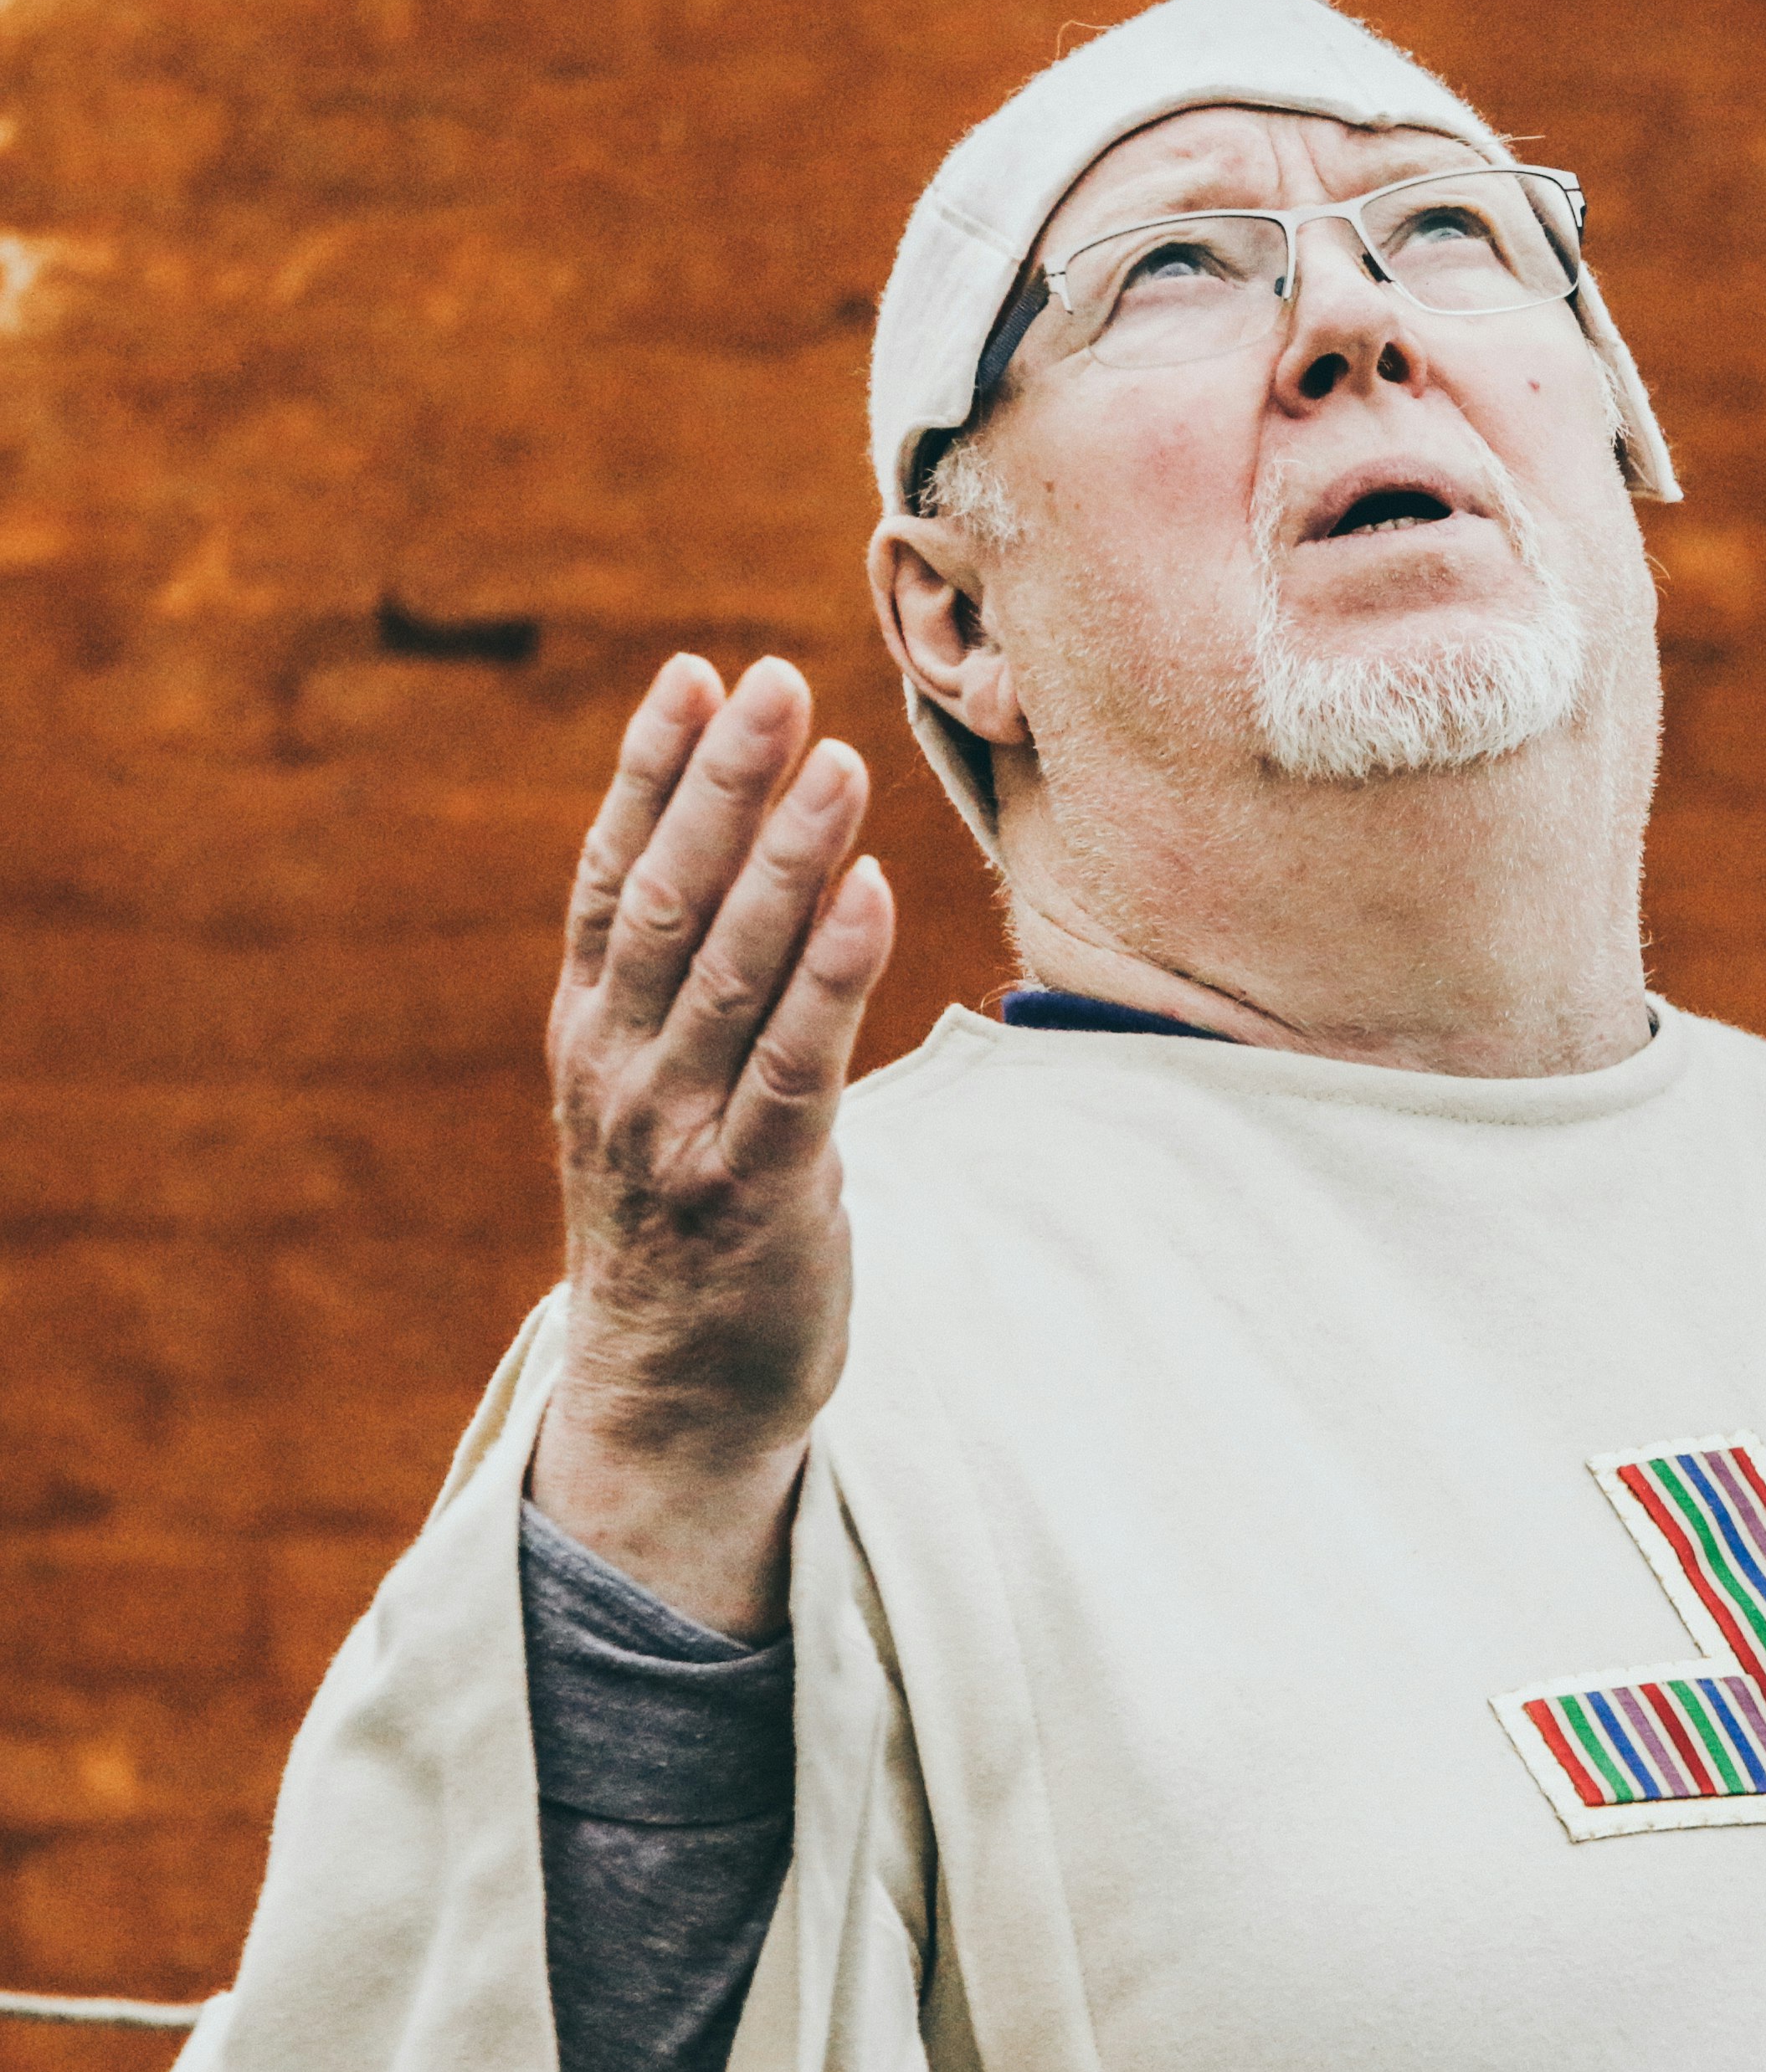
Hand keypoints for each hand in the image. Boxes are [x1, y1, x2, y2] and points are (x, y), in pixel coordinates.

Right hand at [530, 656, 895, 1638]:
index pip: (614, 877)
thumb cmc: (685, 1222)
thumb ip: (680, 989)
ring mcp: (682, 1132)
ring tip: (834, 759)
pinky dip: (833, 976)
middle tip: (771, 679)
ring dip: (786, 858)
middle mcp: (622, 1070)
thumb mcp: (655, 1092)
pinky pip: (799, 1067)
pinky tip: (867, 893)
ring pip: (735, 970)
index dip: (651, 772)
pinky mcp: (760, 1191)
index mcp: (592, 1034)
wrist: (671, 1398)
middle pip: (672, 900)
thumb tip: (729, 856)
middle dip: (721, 784)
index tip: (691, 673)